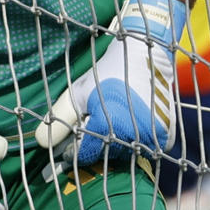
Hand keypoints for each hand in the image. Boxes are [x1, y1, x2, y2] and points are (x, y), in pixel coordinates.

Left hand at [32, 0, 186, 168]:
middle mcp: (134, 136)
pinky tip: (131, 122)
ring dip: (116, 144)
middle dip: (97, 145)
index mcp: (110, 126)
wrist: (145, 54)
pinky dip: (136, 141)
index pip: (85, 155)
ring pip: (126, 153)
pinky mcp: (168, 136)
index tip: (70, 144)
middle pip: (106, 156)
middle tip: (94, 126)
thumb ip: (58, 119)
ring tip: (112, 121)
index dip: (74, 151)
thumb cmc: (107, 72)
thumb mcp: (78, 92)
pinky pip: (146, 148)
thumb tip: (42, 143)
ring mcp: (154, 137)